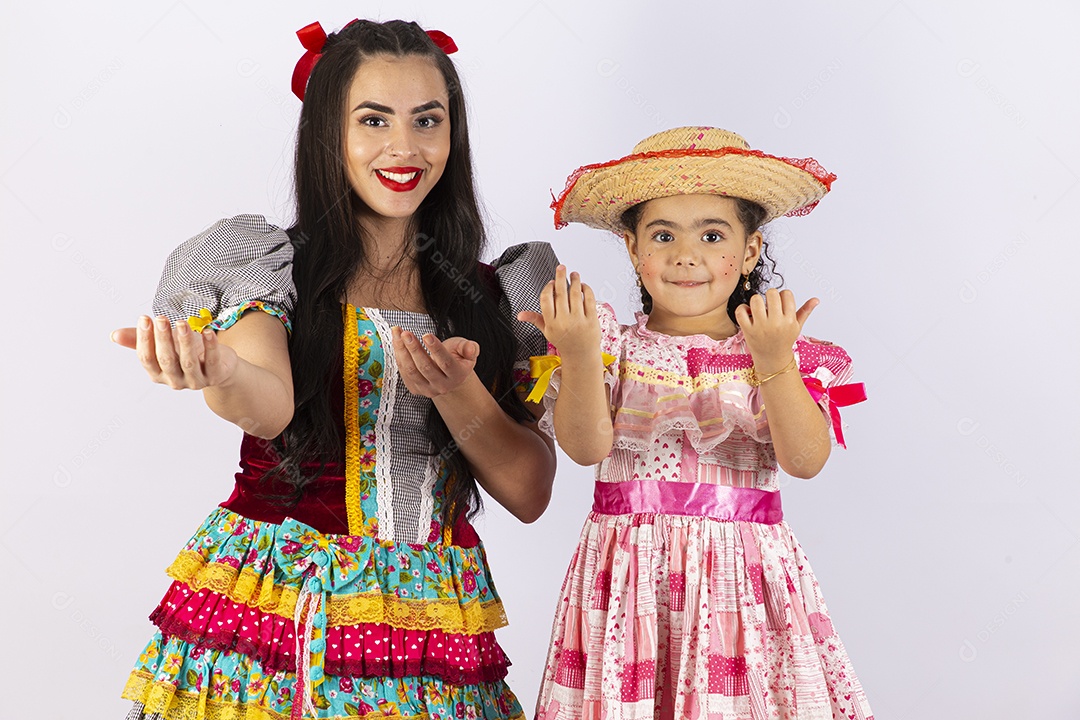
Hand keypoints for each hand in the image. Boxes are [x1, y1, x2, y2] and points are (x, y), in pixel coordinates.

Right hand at [111, 315, 238, 388]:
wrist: (219, 366)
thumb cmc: (187, 352)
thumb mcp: (164, 345)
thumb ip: (141, 340)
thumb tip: (114, 335)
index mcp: (158, 374)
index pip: (147, 359)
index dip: (144, 339)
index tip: (145, 318)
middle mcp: (175, 381)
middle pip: (166, 360)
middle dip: (162, 339)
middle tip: (161, 318)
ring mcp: (196, 381)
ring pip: (188, 362)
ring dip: (184, 341)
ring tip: (181, 323)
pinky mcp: (216, 376)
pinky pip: (212, 361)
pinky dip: (210, 346)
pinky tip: (207, 331)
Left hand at [391, 327, 478, 397]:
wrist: (448, 376)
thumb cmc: (456, 358)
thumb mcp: (466, 350)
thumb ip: (469, 347)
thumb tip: (472, 348)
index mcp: (457, 375)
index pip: (446, 362)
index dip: (436, 349)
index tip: (426, 335)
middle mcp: (442, 385)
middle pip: (425, 367)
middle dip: (414, 348)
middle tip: (406, 333)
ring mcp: (427, 389)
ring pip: (411, 371)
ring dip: (402, 351)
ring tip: (398, 333)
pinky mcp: (415, 389)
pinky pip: (404, 373)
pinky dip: (398, 355)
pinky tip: (397, 342)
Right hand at [517, 265, 599, 359]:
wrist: (581, 355)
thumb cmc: (564, 342)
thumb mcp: (547, 332)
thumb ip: (535, 319)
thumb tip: (519, 315)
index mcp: (551, 323)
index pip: (546, 299)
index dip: (548, 288)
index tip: (551, 282)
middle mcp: (564, 321)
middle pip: (561, 293)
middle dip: (560, 277)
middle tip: (561, 267)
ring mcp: (579, 320)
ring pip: (575, 294)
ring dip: (575, 280)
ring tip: (574, 274)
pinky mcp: (591, 320)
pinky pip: (589, 300)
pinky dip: (586, 289)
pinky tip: (583, 286)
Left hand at [735, 289, 817, 372]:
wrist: (772, 359)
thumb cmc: (784, 340)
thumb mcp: (797, 327)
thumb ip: (805, 311)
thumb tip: (816, 299)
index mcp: (789, 320)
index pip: (786, 294)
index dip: (783, 295)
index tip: (781, 303)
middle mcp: (776, 323)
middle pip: (771, 293)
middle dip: (770, 295)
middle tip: (769, 304)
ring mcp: (761, 327)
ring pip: (755, 299)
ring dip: (756, 301)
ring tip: (759, 308)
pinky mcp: (747, 330)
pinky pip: (741, 311)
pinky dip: (742, 309)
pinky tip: (748, 313)